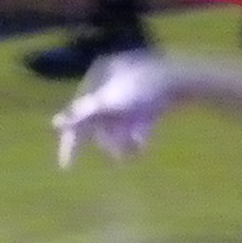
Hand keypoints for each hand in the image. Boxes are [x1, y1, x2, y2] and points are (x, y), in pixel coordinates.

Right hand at [52, 53, 175, 165]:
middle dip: (110, 140)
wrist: (187, 80)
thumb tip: (54, 123)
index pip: (76, 113)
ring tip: (138, 146)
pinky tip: (144, 142)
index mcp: (98, 76)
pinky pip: (137, 123)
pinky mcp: (151, 101)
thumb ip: (83, 113)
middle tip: (122, 153)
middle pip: (100, 122)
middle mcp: (111, 82)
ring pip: (119, 125)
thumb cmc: (145, 87)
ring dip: (125, 139)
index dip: (70, 140)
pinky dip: (138, 133)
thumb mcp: (110, 101)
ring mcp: (132, 91)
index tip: (67, 166)